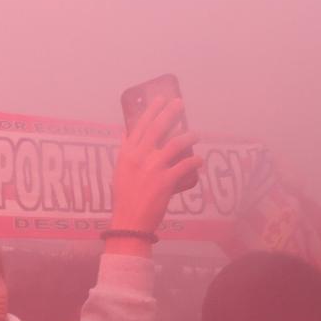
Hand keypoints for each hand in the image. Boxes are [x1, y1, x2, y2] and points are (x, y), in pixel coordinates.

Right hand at [111, 97, 201, 235]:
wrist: (129, 222)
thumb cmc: (124, 198)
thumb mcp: (121, 171)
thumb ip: (127, 153)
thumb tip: (128, 134)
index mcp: (127, 154)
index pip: (140, 126)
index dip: (152, 110)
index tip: (160, 99)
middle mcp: (139, 157)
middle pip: (158, 128)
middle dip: (171, 112)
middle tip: (180, 103)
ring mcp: (153, 168)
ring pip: (175, 144)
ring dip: (188, 136)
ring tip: (195, 134)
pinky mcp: (166, 181)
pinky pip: (186, 165)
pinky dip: (195, 161)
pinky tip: (199, 160)